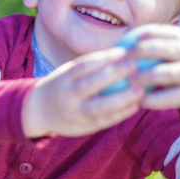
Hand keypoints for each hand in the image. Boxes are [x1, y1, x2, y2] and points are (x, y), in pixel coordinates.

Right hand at [22, 47, 144, 137]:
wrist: (39, 111)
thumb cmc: (64, 85)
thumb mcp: (69, 72)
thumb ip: (91, 65)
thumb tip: (124, 50)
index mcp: (63, 78)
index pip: (83, 65)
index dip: (104, 58)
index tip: (124, 51)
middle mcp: (67, 96)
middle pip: (90, 84)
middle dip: (113, 75)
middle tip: (135, 66)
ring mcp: (73, 114)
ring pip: (98, 107)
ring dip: (121, 100)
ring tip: (140, 91)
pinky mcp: (81, 128)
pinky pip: (103, 121)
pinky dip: (120, 114)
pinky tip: (135, 106)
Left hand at [126, 25, 179, 133]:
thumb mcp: (177, 58)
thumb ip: (158, 50)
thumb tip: (123, 43)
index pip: (169, 32)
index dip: (150, 33)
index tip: (131, 37)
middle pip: (168, 49)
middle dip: (144, 51)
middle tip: (124, 58)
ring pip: (169, 73)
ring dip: (147, 76)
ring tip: (129, 80)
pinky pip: (172, 96)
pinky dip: (154, 99)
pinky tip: (140, 100)